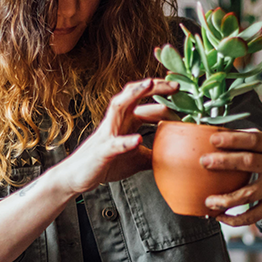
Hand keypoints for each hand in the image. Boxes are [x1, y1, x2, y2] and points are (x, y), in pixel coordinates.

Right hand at [59, 78, 178, 194]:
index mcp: (125, 122)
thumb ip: (155, 153)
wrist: (77, 177)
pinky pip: (114, 144)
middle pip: (133, 94)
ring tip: (151, 85)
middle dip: (154, 86)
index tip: (185, 95)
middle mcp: (116, 122)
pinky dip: (126, 141)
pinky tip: (138, 139)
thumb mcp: (136, 159)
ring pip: (119, 106)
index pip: (146, 103)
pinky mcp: (101, 151)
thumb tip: (177, 155)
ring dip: (134, 94)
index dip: (164, 98)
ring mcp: (107, 134)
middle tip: (176, 83)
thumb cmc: (105, 164)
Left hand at [200, 129, 261, 228]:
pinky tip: (220, 217)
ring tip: (208, 201)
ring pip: (248, 195)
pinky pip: (253, 215)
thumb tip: (217, 132)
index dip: (233, 139)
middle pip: (248, 163)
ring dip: (226, 199)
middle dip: (224, 162)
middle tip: (204, 162)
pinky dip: (235, 219)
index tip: (214, 139)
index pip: (253, 140)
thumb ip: (249, 139)